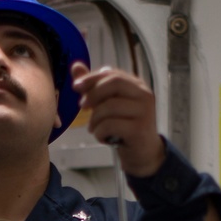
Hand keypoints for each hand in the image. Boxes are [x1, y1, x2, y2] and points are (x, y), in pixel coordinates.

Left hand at [70, 62, 165, 176]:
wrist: (143, 154)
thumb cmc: (124, 127)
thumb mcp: (109, 105)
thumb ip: (93, 87)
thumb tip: (76, 66)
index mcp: (137, 86)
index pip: (112, 74)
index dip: (92, 78)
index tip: (76, 86)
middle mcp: (144, 95)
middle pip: (113, 84)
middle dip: (93, 94)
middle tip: (82, 107)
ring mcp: (144, 112)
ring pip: (109, 107)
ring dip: (94, 119)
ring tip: (93, 128)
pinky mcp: (138, 129)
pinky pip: (110, 125)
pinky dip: (100, 132)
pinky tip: (102, 137)